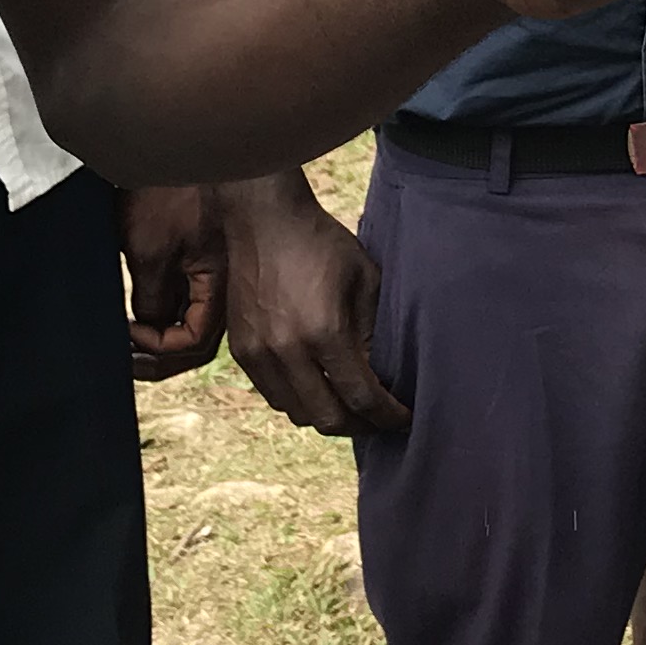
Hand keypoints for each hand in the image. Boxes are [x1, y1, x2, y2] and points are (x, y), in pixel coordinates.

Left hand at [122, 182, 225, 379]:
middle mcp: (222, 285)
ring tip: (123, 339)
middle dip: (157, 355)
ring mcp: (211, 273)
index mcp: (219, 284)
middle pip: (195, 342)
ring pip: (188, 324)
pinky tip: (133, 312)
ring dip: (157, 336)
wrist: (179, 142)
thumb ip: (150, 299)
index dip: (158, 349)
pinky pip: (183, 301)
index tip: (126, 334)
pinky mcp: (198, 258)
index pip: (194, 343)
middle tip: (121, 358)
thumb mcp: (149, 250)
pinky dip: (158, 313)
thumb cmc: (168, 189)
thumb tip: (147, 330)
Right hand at [220, 169, 401, 437]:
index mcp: (324, 332)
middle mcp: (287, 350)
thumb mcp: (365, 280)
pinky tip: (318, 388)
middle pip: (328, 418)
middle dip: (360, 425)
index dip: (387, 416)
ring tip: (350, 406)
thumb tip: (384, 375)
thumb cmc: (322, 243)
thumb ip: (374, 332)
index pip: (361, 397)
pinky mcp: (241, 350)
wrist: (263, 219)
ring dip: (327, 416)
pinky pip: (273, 396)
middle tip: (379, 419)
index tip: (403, 419)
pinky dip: (298, 401)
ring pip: (297, 413)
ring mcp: (259, 353)